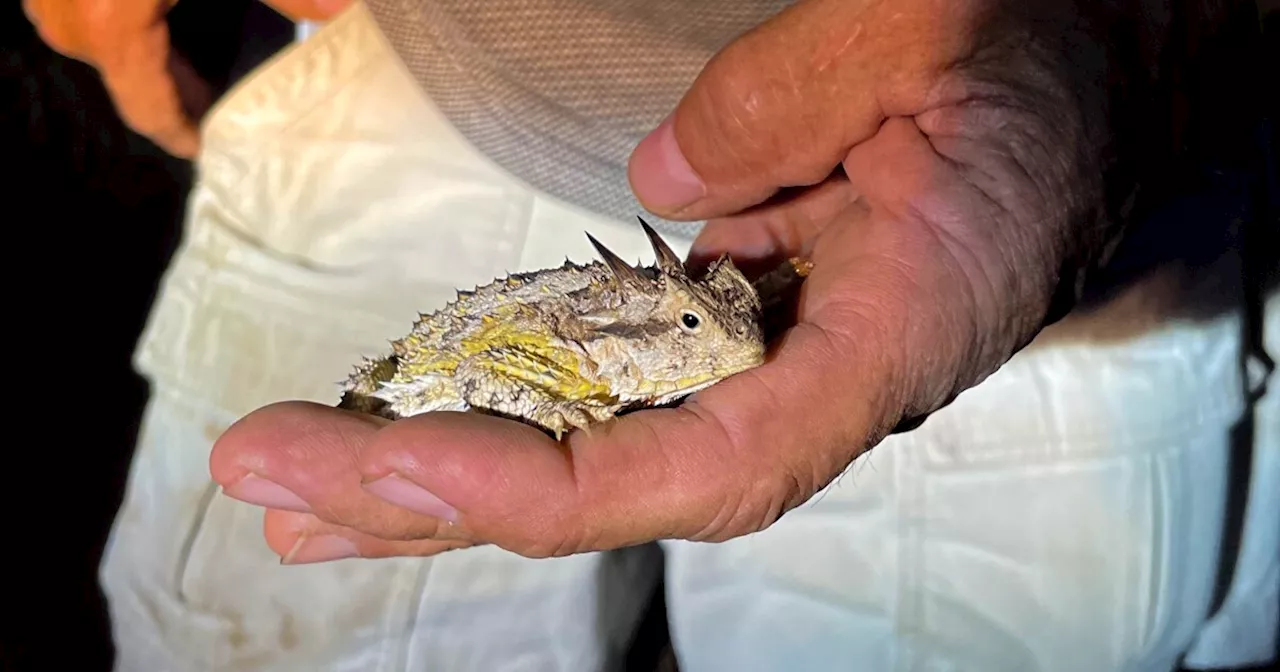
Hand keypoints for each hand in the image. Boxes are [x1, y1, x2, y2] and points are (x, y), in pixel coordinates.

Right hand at [23, 0, 351, 157]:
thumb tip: (347, 14)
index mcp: (110, 27)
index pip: (150, 112)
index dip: (186, 136)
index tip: (215, 151)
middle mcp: (66, 17)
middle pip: (131, 79)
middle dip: (180, 93)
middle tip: (224, 108)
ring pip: (108, 41)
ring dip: (155, 55)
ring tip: (200, 67)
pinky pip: (88, 8)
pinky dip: (128, 19)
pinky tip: (160, 11)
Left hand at [210, 0, 1129, 562]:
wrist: (1086, 92)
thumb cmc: (1037, 70)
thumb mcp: (927, 36)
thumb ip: (798, 99)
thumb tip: (665, 183)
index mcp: (888, 339)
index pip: (712, 467)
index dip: (557, 484)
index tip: (406, 461)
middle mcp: (813, 381)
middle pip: (615, 482)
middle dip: (441, 490)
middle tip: (275, 479)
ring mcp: (766, 358)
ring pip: (592, 447)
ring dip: (441, 470)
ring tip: (298, 485)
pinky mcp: (732, 321)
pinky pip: (602, 382)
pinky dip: (497, 397)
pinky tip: (404, 412)